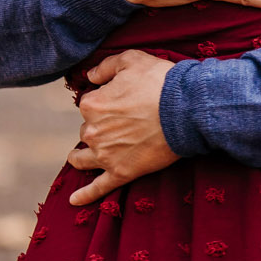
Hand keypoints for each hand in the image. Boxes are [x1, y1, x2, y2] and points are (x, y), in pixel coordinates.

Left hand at [67, 51, 176, 204]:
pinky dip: (85, 195)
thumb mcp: (132, 59)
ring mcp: (106, 155)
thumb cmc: (160, 81)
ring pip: (84, 158)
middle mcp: (92, 131)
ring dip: (80, 156)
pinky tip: (74, 201)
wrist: (186, 110)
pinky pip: (98, 187)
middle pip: (88, 130)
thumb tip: (90, 76)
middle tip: (121, 122)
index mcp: (92, 104)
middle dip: (99, 126)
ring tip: (78, 157)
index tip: (121, 99)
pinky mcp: (121, 172)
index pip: (89, 104)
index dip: (105, 100)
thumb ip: (105, 66)